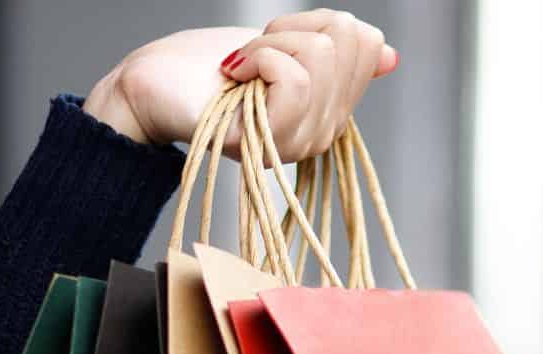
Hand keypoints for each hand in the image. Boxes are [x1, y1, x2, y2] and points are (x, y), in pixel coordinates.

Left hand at [85, 10, 396, 156]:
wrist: (153, 84)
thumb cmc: (207, 65)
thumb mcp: (281, 46)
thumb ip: (333, 51)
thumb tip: (389, 55)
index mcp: (331, 107)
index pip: (368, 41)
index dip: (316, 21)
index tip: (275, 42)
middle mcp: (322, 132)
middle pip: (349, 41)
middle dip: (292, 28)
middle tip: (253, 54)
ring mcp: (297, 142)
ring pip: (321, 56)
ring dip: (268, 43)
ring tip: (239, 66)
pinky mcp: (267, 141)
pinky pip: (294, 79)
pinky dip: (259, 58)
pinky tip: (234, 74)